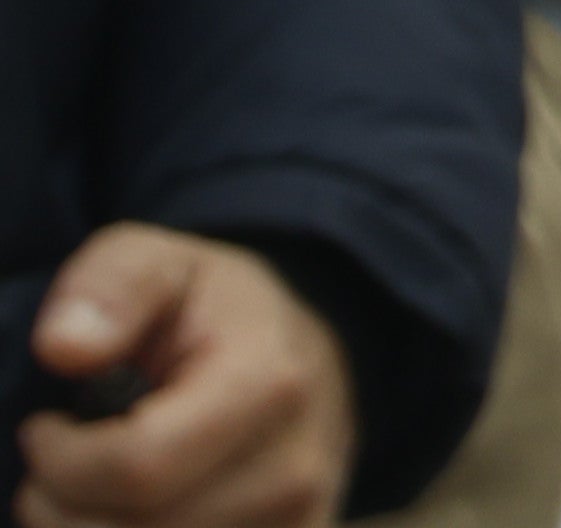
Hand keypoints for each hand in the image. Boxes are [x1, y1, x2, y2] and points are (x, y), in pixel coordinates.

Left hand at [21, 227, 350, 527]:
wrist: (310, 365)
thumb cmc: (214, 316)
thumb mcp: (161, 265)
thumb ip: (111, 286)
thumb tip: (63, 347)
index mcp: (268, 386)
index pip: (136, 468)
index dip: (60, 460)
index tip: (44, 427)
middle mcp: (294, 472)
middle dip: (58, 507)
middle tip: (57, 467)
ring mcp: (296, 526)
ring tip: (89, 492)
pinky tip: (123, 516)